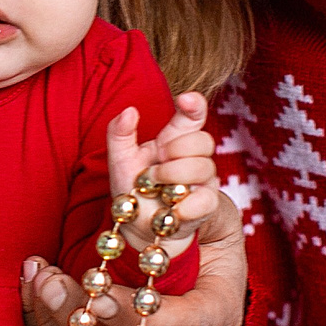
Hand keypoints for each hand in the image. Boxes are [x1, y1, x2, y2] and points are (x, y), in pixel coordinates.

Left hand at [21, 181, 246, 325]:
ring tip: (39, 283)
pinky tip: (36, 297)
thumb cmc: (207, 243)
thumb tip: (181, 205)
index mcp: (218, 317)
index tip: (94, 288)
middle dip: (86, 323)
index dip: (133, 313)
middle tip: (50, 282)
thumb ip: (200, 209)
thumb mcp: (215, 219)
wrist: (200, 279)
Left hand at [105, 94, 220, 245]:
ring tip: (154, 186)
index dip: (195, 106)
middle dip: (176, 149)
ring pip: (203, 167)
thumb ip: (119, 134)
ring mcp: (203, 181)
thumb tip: (129, 111)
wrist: (139, 226)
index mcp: (173, 140)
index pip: (193, 117)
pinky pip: (205, 199)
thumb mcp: (120, 160)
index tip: (186, 99)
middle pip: (202, 140)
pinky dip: (185, 204)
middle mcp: (193, 157)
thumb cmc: (133, 189)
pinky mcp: (206, 205)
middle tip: (156, 163)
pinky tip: (170, 207)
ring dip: (173, 176)